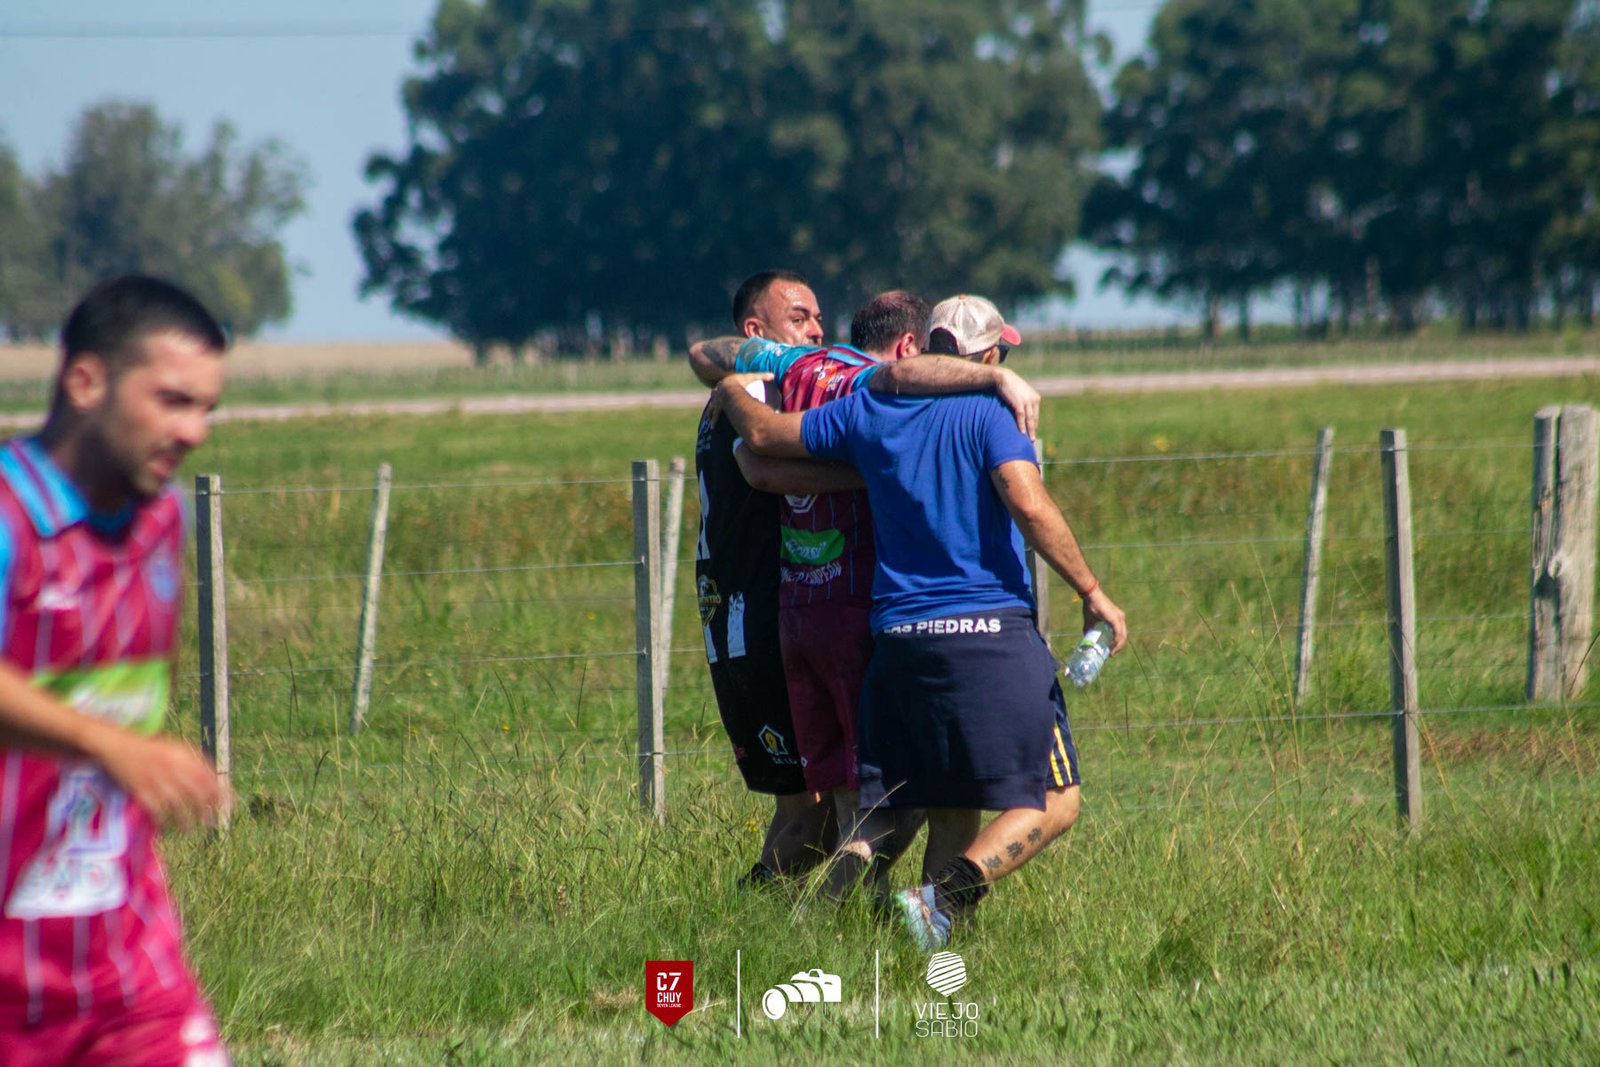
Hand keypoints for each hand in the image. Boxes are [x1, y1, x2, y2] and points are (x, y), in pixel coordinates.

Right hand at [91, 729, 228, 830]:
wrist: (117, 746)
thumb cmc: (150, 749)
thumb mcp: (176, 748)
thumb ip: (196, 761)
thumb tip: (216, 779)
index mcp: (183, 756)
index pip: (207, 776)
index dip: (220, 793)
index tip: (230, 805)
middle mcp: (171, 767)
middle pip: (194, 792)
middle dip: (206, 809)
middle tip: (211, 822)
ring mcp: (155, 780)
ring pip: (177, 804)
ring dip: (185, 820)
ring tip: (190, 829)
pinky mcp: (140, 790)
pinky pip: (156, 810)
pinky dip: (163, 821)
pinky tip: (167, 828)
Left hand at [710, 372, 774, 423]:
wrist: (731, 389)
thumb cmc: (742, 382)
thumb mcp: (753, 377)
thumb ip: (762, 376)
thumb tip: (773, 375)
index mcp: (727, 384)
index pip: (724, 386)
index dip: (723, 389)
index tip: (723, 391)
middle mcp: (721, 391)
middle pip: (716, 395)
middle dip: (716, 398)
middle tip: (716, 403)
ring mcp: (718, 399)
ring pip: (713, 406)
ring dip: (712, 411)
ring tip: (711, 417)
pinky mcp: (717, 407)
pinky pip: (715, 414)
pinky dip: (714, 419)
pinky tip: (712, 427)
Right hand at [994, 368, 1039, 439]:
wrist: (1002, 377)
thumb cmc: (1009, 386)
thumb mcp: (1019, 394)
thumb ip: (1023, 402)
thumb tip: (1021, 412)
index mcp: (1035, 398)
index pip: (1035, 415)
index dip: (1034, 425)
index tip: (1032, 433)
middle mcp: (1033, 399)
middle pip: (1034, 418)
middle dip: (1033, 430)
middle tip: (1032, 440)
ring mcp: (1026, 401)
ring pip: (1030, 419)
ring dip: (1030, 430)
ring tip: (1029, 439)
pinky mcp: (1019, 402)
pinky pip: (1021, 416)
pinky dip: (1022, 425)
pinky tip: (1022, 432)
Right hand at [1082, 588, 1127, 654]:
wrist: (1090, 596)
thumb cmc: (1090, 606)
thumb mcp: (1090, 621)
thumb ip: (1089, 629)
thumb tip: (1085, 638)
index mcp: (1117, 618)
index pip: (1120, 633)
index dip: (1117, 643)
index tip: (1111, 650)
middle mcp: (1121, 618)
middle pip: (1123, 636)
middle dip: (1118, 647)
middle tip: (1111, 654)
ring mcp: (1119, 618)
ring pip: (1122, 636)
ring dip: (1118, 646)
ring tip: (1111, 653)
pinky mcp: (1115, 619)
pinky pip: (1118, 634)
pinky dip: (1116, 642)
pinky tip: (1111, 647)